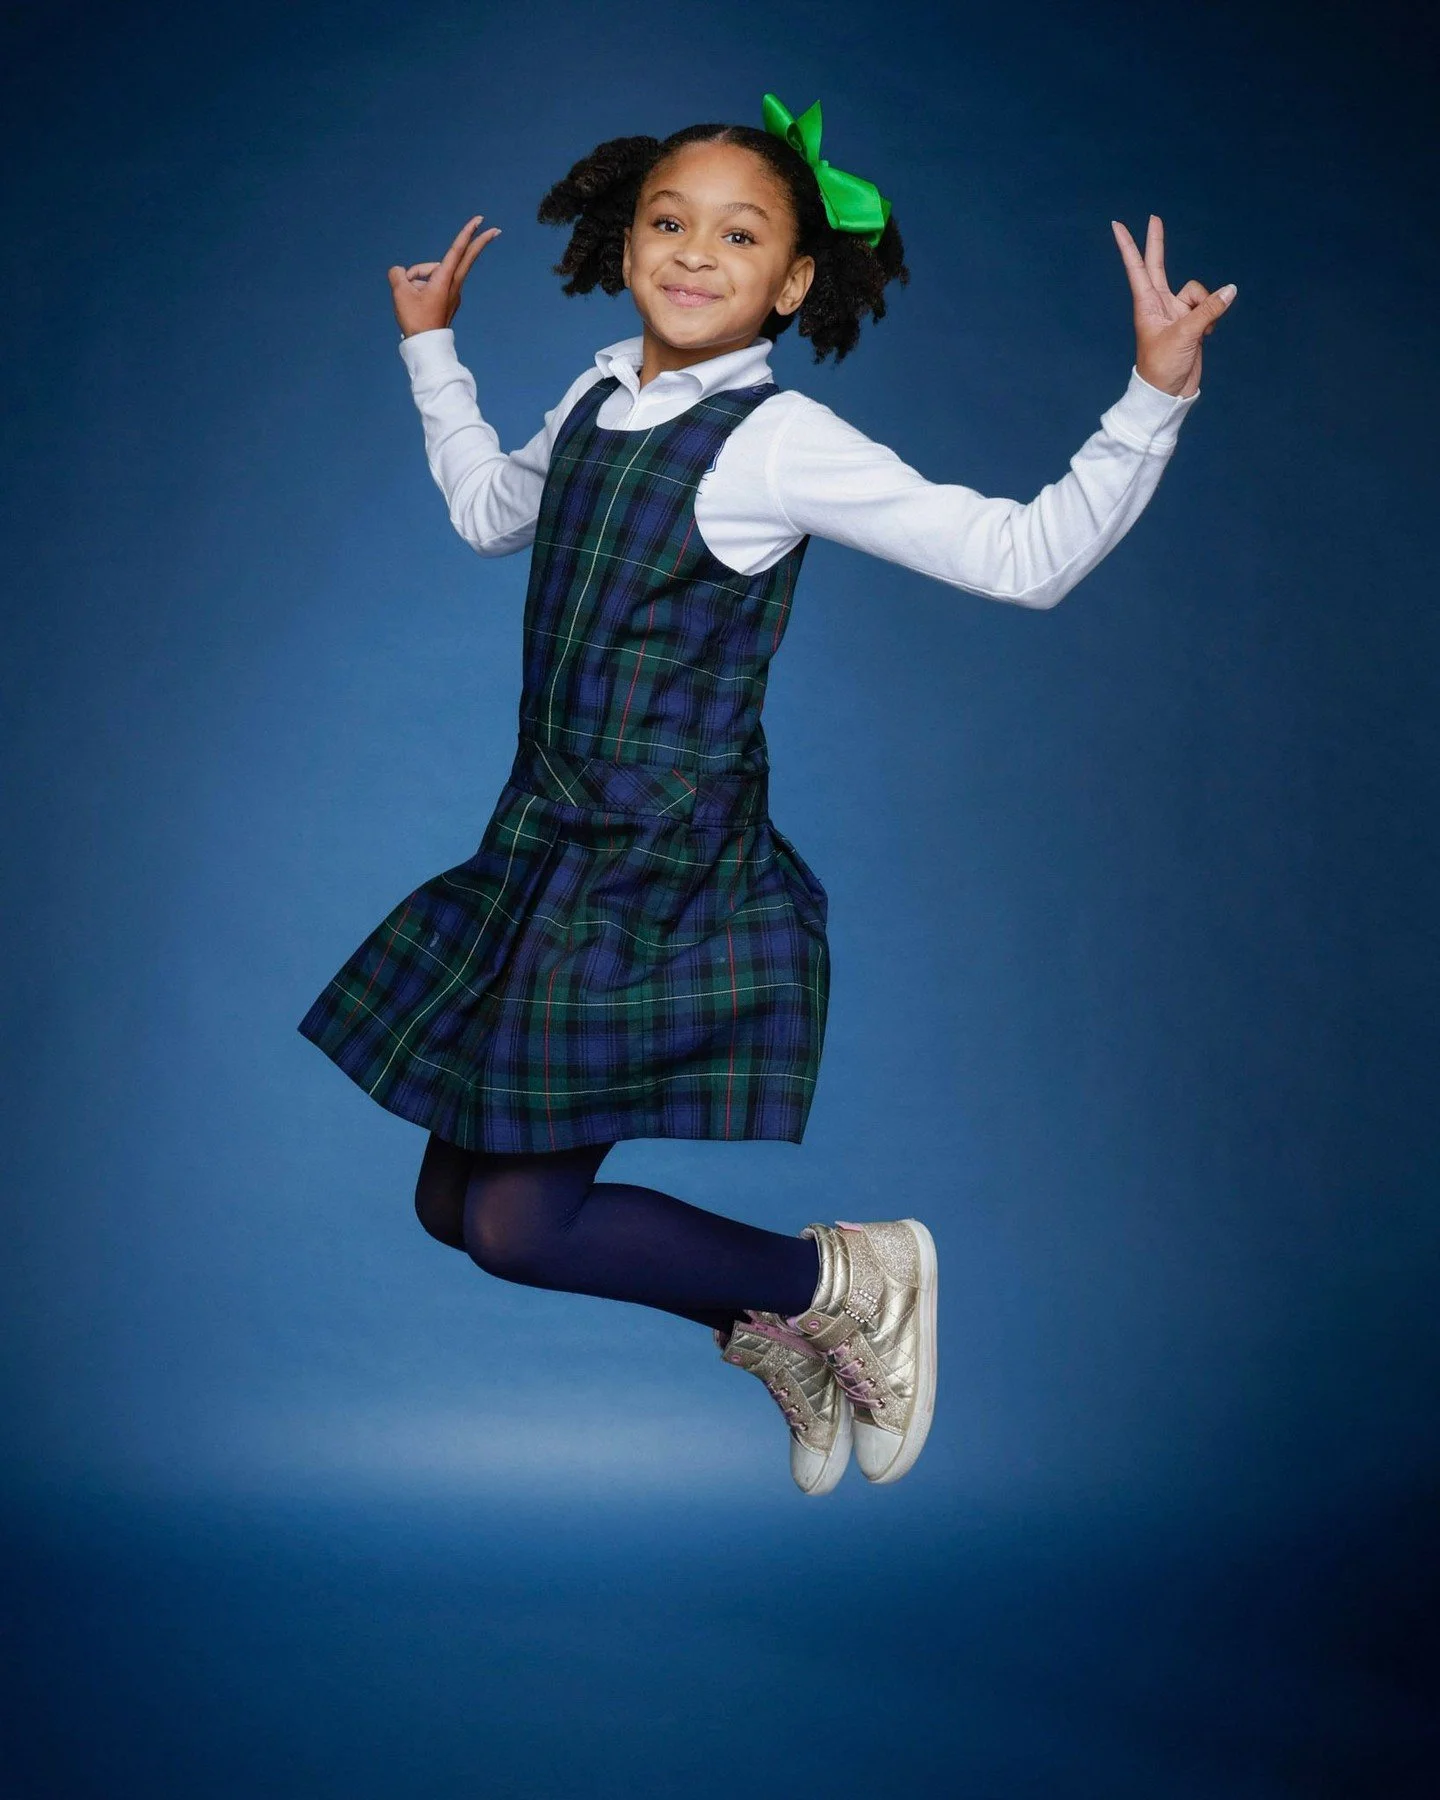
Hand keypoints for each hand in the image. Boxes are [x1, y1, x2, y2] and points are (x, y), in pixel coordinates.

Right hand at [387, 214, 501, 337]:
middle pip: (465, 257)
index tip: (480, 221)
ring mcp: (452, 293)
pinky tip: (416, 301)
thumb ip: (398, 275)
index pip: (457, 250)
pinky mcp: (448, 300)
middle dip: (478, 242)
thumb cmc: (416, 320)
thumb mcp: (400, 293)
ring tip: (412, 299)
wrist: (426, 346)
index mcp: (444, 280)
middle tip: (497, 231)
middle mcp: (453, 284)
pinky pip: (433, 283)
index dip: (467, 233)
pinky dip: (421, 285)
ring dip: (418, 277)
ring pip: (434, 272)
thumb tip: (401, 273)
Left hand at [1110, 214, 1234, 397]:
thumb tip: (1230, 291)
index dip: (1129, 246)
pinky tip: (1206, 335)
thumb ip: (1208, 310)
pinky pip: (1209, 307)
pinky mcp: (1190, 323)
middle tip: (1154, 218)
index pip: (1137, 268)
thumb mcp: (1185, 336)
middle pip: (1159, 266)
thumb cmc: (1164, 367)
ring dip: (1206, 305)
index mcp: (1147, 305)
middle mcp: (1159, 305)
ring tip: (1202, 330)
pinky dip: (1212, 317)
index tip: (1117, 225)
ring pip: (1198, 292)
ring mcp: (1175, 313)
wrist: (1169, 393)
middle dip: (1158, 244)